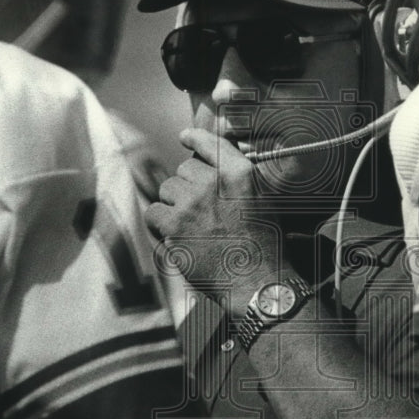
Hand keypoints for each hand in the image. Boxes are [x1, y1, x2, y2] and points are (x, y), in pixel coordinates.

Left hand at [144, 128, 280, 316]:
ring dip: (172, 206)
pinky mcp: (174, 225)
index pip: (210, 143)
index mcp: (240, 174)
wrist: (256, 282)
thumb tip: (210, 172)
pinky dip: (159, 226)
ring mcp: (192, 202)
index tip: (184, 136)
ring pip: (167, 190)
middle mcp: (215, 182)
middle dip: (187, 188)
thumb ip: (239, 181)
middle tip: (198, 212)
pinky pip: (154, 214)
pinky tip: (172, 237)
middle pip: (184, 170)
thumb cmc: (264, 248)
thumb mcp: (263, 202)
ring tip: (188, 227)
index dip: (194, 138)